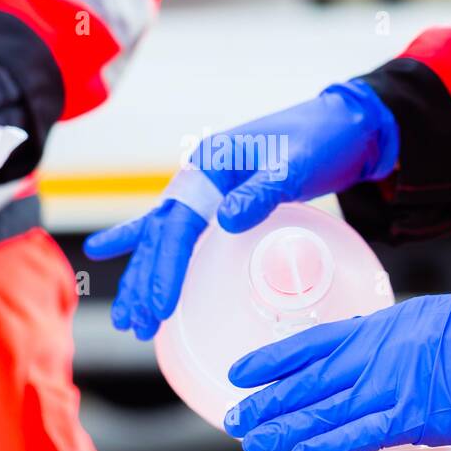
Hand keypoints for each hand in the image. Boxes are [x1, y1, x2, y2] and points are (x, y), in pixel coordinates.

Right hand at [83, 80, 398, 339]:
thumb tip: (226, 220)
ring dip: (144, 274)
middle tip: (135, 324)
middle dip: (144, 280)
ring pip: (163, 236)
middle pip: (160, 234)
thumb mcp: (294, 166)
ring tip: (130, 318)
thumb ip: (261, 192)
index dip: (165, 266)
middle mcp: (199, 177)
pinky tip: (107, 250)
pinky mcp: (220, 200)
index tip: (160, 305)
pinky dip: (148, 242)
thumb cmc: (319, 141)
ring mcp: (206, 189)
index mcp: (209, 165)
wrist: (343, 126)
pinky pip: (178, 228)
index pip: (177, 223)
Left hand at [224, 293, 450, 450]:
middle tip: (236, 417)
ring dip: (285, 428)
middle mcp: (378, 353)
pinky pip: (360, 436)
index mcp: (382, 326)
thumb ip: (397, 340)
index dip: (273, 359)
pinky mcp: (415, 417)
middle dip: (269, 400)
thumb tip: (377, 359)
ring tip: (252, 441)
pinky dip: (327, 447)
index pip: (313, 342)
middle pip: (309, 379)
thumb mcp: (434, 318)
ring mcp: (394, 385)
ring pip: (325, 409)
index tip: (242, 372)